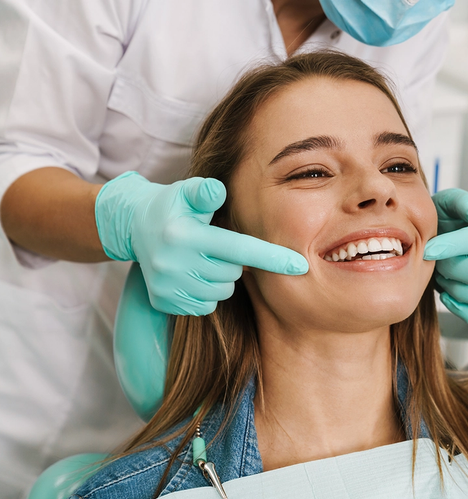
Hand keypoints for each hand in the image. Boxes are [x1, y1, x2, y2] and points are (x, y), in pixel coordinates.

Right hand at [95, 171, 307, 314]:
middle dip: (233, 261)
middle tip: (215, 244)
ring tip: (202, 258)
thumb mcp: (186, 191)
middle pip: (232, 273)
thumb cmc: (172, 206)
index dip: (272, 258)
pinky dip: (206, 292)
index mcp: (184, 236)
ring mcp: (168, 287)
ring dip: (220, 277)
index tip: (301, 266)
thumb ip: (205, 191)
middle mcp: (174, 265)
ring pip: (221, 292)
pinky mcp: (164, 302)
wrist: (133, 227)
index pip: (239, 249)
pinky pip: (205, 306)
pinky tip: (192, 274)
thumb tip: (219, 190)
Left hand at [424, 189, 467, 324]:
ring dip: (459, 291)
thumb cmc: (441, 221)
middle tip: (435, 262)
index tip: (427, 249)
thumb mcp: (447, 203)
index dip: (448, 247)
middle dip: (450, 268)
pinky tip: (447, 296)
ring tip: (443, 279)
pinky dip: (465, 310)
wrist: (434, 237)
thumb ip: (462, 202)